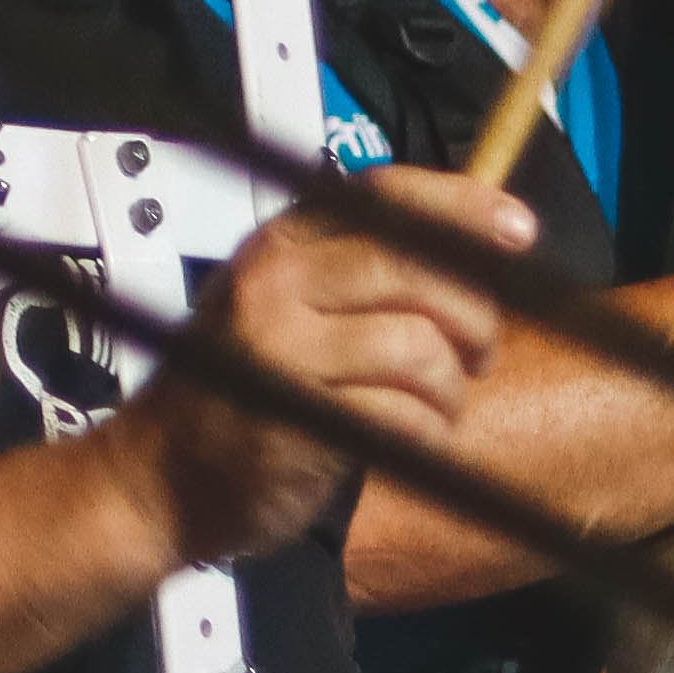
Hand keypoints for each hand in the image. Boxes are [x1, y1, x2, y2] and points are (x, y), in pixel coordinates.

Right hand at [113, 168, 529, 575]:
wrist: (157, 477)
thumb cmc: (238, 391)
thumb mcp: (285, 304)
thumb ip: (365, 269)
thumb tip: (478, 241)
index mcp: (279, 244)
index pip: (384, 195)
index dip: (461, 206)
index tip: (517, 229)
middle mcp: (275, 283)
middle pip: (417, 271)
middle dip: (473, 318)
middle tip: (478, 353)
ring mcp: (281, 350)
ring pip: (421, 348)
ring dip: (450, 389)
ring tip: (433, 406)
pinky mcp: (296, 419)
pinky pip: (405, 415)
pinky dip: (426, 434)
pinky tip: (407, 440)